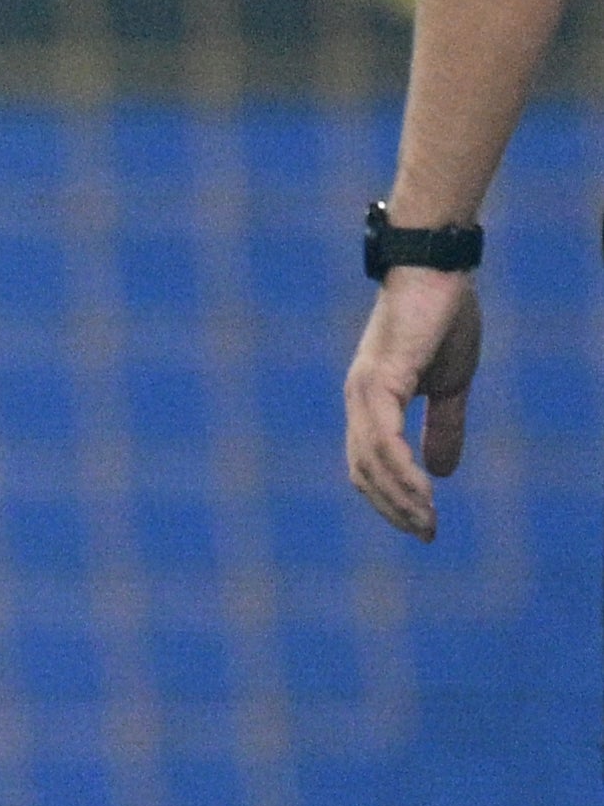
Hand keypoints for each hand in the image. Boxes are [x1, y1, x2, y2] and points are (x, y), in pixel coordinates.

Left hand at [343, 267, 481, 539]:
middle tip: (426, 533)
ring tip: (428, 521)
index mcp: (369, 404)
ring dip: (400, 498)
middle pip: (363, 473)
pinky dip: (401, 470)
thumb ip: (443, 426)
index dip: (391, 499)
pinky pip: (383, 438)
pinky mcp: (379, 381)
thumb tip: (442, 473)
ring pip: (371, 463)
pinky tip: (424, 491)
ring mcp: (363, 392)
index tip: (422, 524)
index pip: (368, 466)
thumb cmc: (442, 319)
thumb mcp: (448, 383)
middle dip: (394, 508)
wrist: (438, 272)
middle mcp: (357, 402)